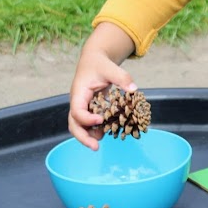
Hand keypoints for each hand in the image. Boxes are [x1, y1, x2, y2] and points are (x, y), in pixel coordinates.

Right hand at [68, 23, 136, 148]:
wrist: (94, 60)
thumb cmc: (99, 64)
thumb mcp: (110, 68)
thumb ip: (122, 77)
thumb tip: (133, 89)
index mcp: (79, 93)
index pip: (77, 111)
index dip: (87, 119)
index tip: (100, 120)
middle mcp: (78, 102)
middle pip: (74, 124)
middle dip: (83, 137)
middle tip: (96, 147)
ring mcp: (82, 107)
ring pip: (80, 126)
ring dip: (89, 136)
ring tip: (101, 142)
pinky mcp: (89, 109)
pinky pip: (89, 123)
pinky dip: (96, 129)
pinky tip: (108, 132)